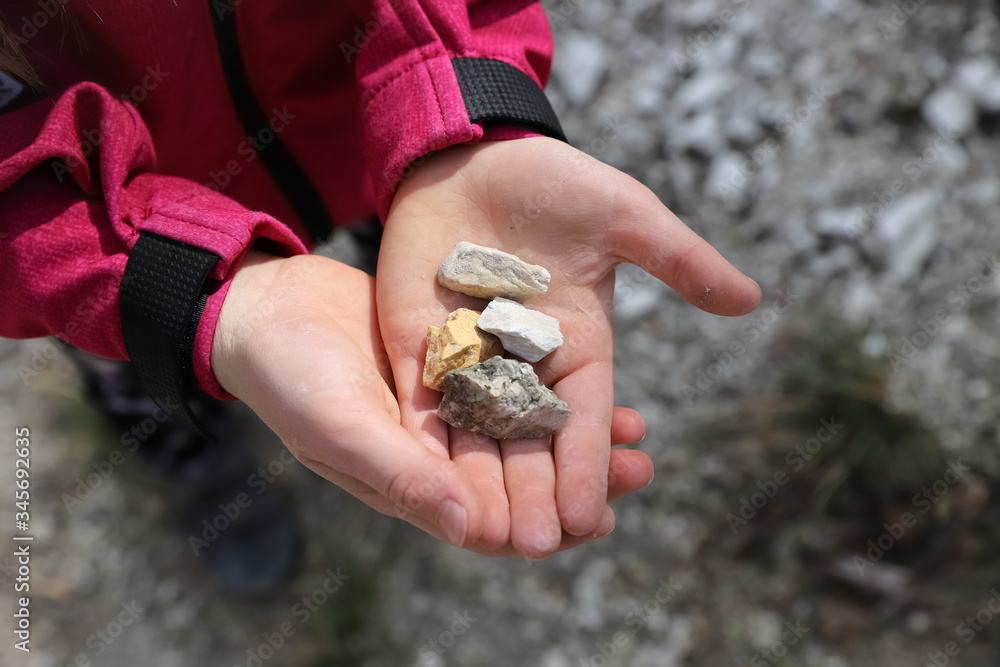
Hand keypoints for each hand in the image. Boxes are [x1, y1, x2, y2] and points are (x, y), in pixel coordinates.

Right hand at [211, 250, 653, 555]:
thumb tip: (471, 528)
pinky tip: (595, 384)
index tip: (596, 519)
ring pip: (526, 432)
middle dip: (578, 481)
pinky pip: (516, 383)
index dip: (542, 522)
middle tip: (639, 470)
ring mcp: (449, 407)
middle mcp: (437, 452)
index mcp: (411, 481)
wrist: (268, 306)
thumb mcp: (340, 425)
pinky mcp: (456, 364)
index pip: (489, 520)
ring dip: (578, 438)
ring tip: (636, 433)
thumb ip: (401, 474)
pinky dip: (552, 388)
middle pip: (521, 479)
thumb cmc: (290, 375)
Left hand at [378, 137, 760, 557]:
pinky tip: (425, 486)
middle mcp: (526, 366)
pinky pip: (424, 406)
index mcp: (580, 346)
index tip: (592, 517)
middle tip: (536, 547)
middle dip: (534, 493)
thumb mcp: (624, 217)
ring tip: (483, 536)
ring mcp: (470, 360)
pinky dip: (427, 447)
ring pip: (478, 437)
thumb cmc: (552, 181)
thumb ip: (679, 261)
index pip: (585, 420)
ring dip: (480, 486)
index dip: (589, 467)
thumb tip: (751, 299)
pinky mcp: (421, 348)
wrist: (472, 153)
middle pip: (531, 443)